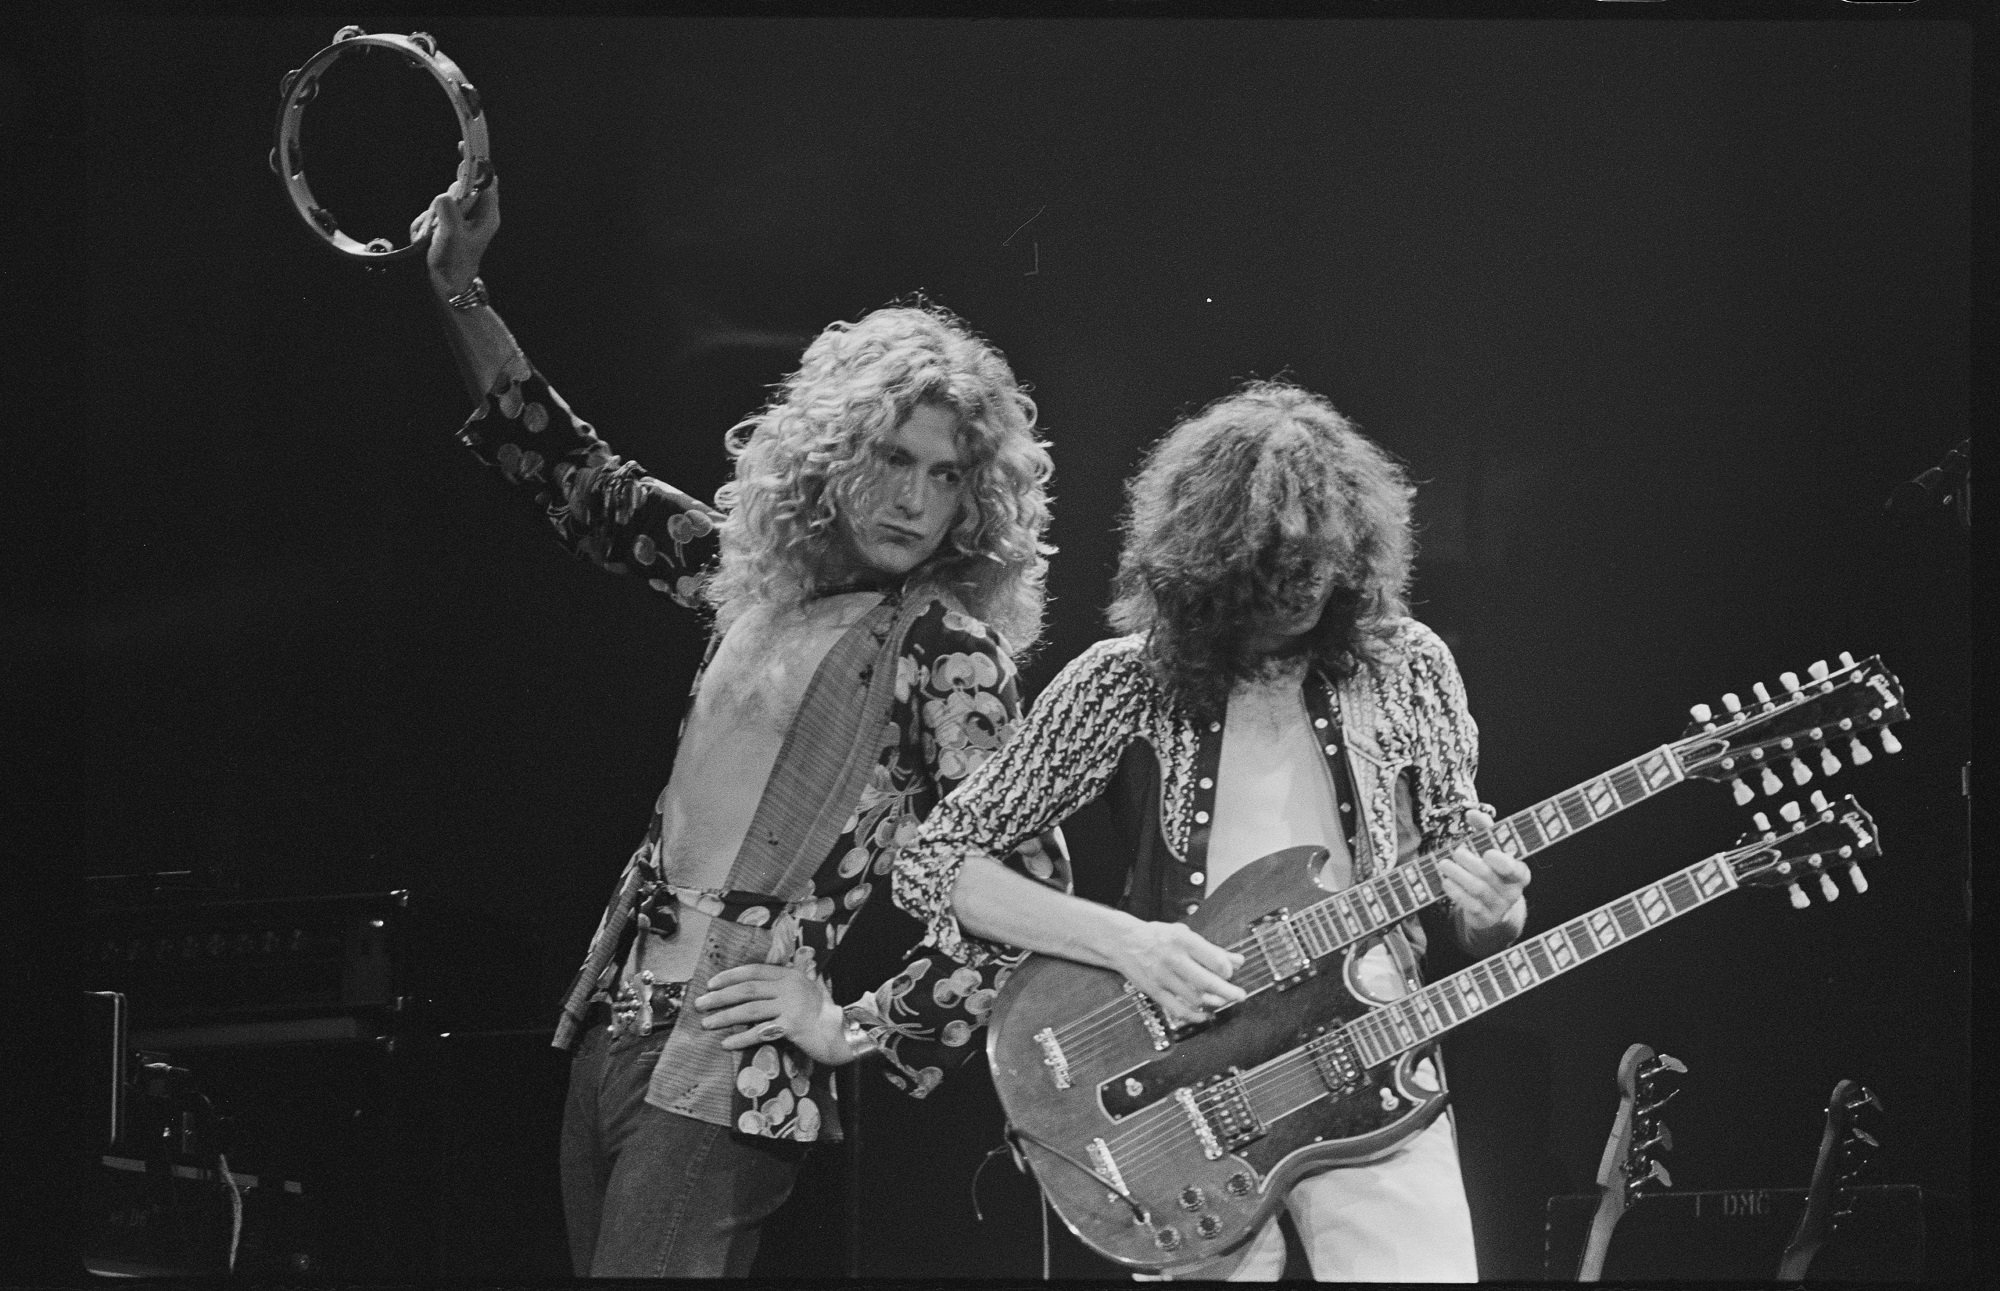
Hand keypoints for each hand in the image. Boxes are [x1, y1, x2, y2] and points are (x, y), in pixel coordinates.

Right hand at [413, 147, 499, 296]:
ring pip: (443, 201)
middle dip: (444, 202)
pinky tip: (429, 239)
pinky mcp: (447, 223)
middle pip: (458, 188)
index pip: (485, 180)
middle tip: (439, 224)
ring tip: (434, 237)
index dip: (476, 163)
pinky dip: (426, 225)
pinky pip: (431, 214)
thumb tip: (444, 196)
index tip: (464, 147)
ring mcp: (461, 219)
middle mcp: (476, 214)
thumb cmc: (454, 264)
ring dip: (432, 217)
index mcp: (487, 215)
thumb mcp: (452, 237)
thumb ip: (449, 213)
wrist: (447, 285)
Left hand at [695, 964, 854, 1065]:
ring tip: (707, 1023)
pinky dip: (741, 1038)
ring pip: (750, 1010)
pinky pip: (760, 1032)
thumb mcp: (805, 992)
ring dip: (725, 1017)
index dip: (730, 976)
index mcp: (791, 975)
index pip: (754, 971)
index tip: (711, 984)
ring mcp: (792, 1006)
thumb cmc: (823, 1014)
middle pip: (747, 989)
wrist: (845, 1033)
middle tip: (700, 1004)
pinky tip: (727, 1043)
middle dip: (720, 997)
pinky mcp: (793, 1026)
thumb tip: (754, 989)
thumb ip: (783, 988)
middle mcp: (790, 987)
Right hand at [1107, 918, 1246, 1027]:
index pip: (1214, 959)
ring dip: (1212, 1002)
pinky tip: (1204, 1015)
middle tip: (1240, 996)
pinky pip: (1178, 1009)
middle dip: (1228, 991)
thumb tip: (1239, 961)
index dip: (1227, 970)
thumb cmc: (1157, 936)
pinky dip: (1194, 1015)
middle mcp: (1173, 958)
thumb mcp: (1184, 935)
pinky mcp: (1154, 991)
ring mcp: (1162, 977)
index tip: (1230, 973)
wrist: (1122, 941)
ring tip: (1221, 1001)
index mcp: (1183, 940)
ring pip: (1194, 997)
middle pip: (1206, 981)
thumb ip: (1212, 949)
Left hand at [1439, 809, 1530, 945]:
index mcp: (1519, 873)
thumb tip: (1472, 812)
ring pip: (1478, 889)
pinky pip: (1469, 904)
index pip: (1516, 869)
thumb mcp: (1492, 851)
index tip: (1487, 852)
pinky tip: (1445, 881)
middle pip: (1490, 876)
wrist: (1494, 911)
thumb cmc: (1492, 873)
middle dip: (1470, 862)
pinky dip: (1455, 891)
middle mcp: (1512, 892)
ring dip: (1458, 875)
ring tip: (1444, 864)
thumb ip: (1485, 832)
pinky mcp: (1484, 918)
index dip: (1502, 862)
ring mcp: (1499, 907)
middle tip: (1456, 852)